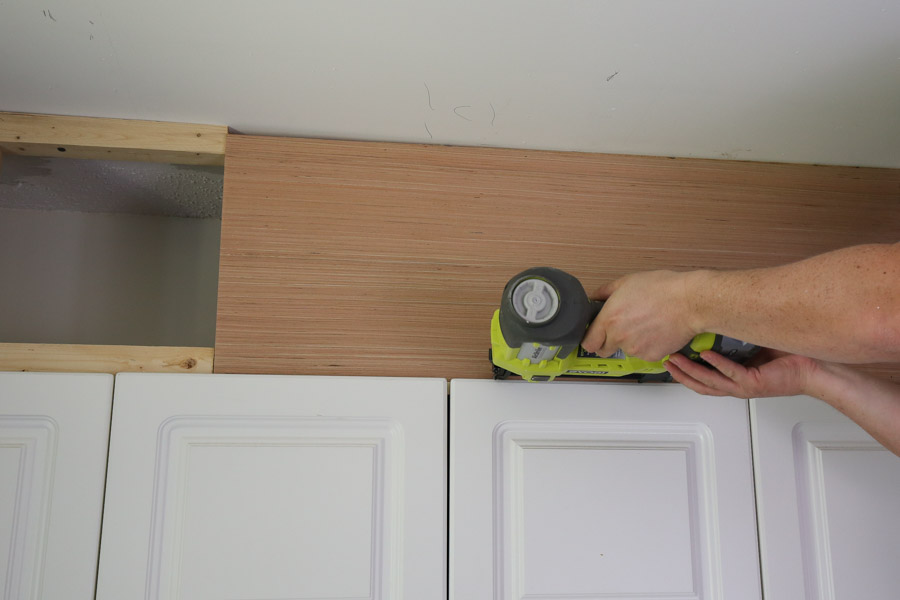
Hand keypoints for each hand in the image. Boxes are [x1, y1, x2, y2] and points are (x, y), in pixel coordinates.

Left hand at [582, 270, 701, 360]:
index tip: (594, 335)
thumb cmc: (663, 289)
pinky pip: (644, 354)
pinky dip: (647, 346)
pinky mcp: (652, 356)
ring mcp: (636, 349)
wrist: (690, 302)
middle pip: (603, 350)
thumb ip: (604, 292)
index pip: (588, 342)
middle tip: (620, 329)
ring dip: (630, 342)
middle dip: (607, 342)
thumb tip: (594, 298)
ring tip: (645, 324)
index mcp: (609, 319)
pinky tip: (655, 331)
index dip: (590, 338)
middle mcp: (619, 337)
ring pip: (626, 350)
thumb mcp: (627, 282)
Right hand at [664, 349, 818, 398]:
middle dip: (680, 374)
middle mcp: (737, 386)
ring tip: (676, 359)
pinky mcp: (754, 383)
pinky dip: (715, 364)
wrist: (815, 369)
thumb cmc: (790, 358)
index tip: (671, 360)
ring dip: (690, 371)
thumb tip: (720, 321)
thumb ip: (736, 342)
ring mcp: (744, 387)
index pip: (703, 380)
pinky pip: (730, 374)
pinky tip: (704, 354)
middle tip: (665, 361)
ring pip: (709, 382)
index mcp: (735, 380)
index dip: (685, 373)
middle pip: (700, 385)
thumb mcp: (754, 347)